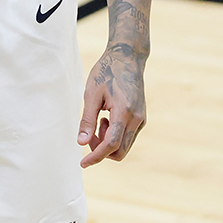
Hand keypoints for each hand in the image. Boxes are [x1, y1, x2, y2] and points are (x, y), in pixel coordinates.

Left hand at [78, 45, 146, 165]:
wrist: (127, 59)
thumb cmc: (106, 73)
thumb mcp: (91, 94)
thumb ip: (87, 120)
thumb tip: (80, 143)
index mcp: (124, 113)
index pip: (111, 145)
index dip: (96, 156)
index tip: (83, 163)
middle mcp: (137, 119)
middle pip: (120, 150)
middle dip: (101, 150)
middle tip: (88, 134)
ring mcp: (142, 120)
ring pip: (125, 145)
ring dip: (108, 141)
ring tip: (98, 120)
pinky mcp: (142, 118)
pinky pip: (128, 136)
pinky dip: (115, 135)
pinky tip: (106, 118)